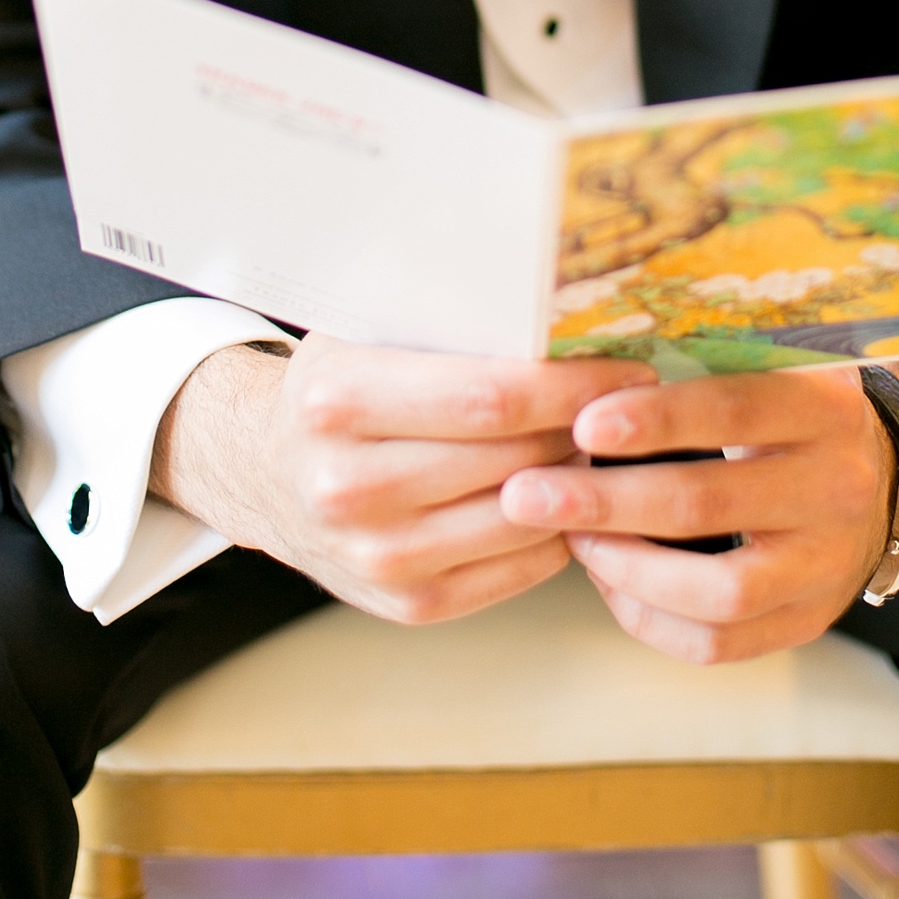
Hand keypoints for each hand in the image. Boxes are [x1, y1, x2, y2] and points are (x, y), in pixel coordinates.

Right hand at [149, 334, 653, 624]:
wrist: (265, 474)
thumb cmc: (338, 385)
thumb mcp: (362, 330)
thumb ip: (442, 316)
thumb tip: (554, 295)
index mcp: (338, 400)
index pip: (487, 396)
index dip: (572, 384)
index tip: (626, 367)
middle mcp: (349, 485)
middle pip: (512, 457)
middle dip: (585, 427)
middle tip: (633, 402)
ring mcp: (377, 555)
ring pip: (524, 517)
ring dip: (578, 480)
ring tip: (601, 441)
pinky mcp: (408, 603)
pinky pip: (519, 569)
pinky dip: (558, 530)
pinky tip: (568, 494)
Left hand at [499, 361, 898, 663]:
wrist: (880, 481)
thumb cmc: (788, 413)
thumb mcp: (772, 368)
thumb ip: (699, 365)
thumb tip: (581, 366)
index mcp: (823, 409)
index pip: (734, 409)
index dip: (655, 420)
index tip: (581, 424)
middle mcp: (835, 489)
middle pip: (707, 503)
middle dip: (605, 501)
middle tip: (527, 494)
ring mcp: (826, 567)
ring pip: (717, 591)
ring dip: (625, 567)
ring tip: (571, 539)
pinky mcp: (806, 622)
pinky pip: (717, 643)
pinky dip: (650, 617)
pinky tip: (609, 580)